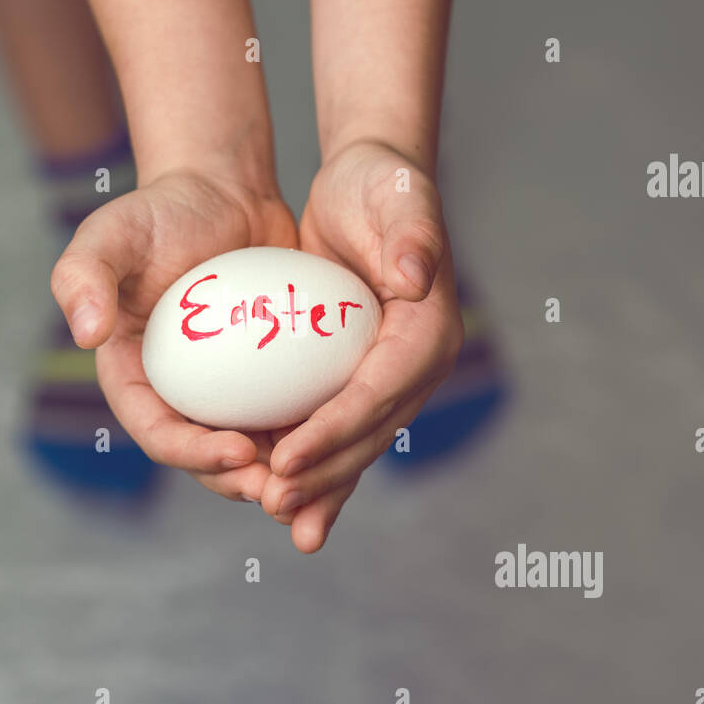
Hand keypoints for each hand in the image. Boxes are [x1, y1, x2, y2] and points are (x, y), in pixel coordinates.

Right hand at [50, 170, 298, 499]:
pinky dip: (311, 432)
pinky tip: (345, 434)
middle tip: (285, 486)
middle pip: (205, 458)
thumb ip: (82, 277)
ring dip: (281, 473)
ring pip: (251, 448)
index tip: (238, 452)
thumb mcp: (110, 232)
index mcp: (132, 379)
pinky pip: (287, 414)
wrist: (221, 193)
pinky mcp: (263, 379)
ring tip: (317, 477)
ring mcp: (221, 392)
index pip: (157, 433)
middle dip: (241, 483)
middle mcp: (175, 396)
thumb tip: (85, 334)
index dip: (193, 455)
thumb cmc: (159, 211)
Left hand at [262, 140, 463, 551]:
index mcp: (428, 333)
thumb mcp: (394, 197)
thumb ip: (409, 234)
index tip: (286, 457)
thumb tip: (414, 276)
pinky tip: (283, 495)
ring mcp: (390, 377)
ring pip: (355, 444)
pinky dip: (315, 463)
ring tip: (279, 515)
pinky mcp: (360, 378)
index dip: (333, 431)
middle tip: (275, 501)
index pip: (377, 393)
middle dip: (324, 473)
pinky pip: (338, 429)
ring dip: (320, 484)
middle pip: (369, 433)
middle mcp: (416, 366)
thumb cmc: (379, 188)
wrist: (369, 188)